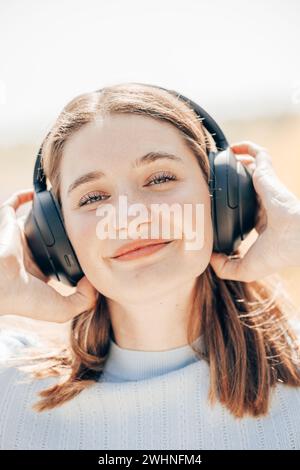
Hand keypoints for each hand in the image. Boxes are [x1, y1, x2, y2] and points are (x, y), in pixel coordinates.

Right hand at [0, 189, 97, 321]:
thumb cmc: (25, 299)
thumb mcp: (62, 309)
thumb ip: (84, 300)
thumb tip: (95, 280)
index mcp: (41, 273)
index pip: (60, 261)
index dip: (75, 254)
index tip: (93, 246)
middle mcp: (30, 254)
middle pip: (51, 238)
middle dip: (65, 230)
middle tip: (84, 220)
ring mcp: (18, 239)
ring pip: (36, 221)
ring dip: (49, 212)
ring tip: (66, 204)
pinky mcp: (7, 225)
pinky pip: (14, 204)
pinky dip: (24, 196)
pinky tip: (39, 193)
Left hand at [210, 141, 299, 281]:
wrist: (296, 238)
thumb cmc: (277, 254)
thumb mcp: (247, 268)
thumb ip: (226, 267)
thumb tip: (210, 258)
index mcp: (262, 222)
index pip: (245, 211)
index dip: (231, 210)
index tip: (213, 208)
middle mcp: (264, 202)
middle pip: (246, 188)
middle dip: (230, 184)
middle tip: (210, 182)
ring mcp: (267, 188)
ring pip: (251, 168)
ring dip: (237, 162)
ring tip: (219, 161)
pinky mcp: (267, 175)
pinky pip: (258, 153)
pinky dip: (246, 147)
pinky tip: (231, 149)